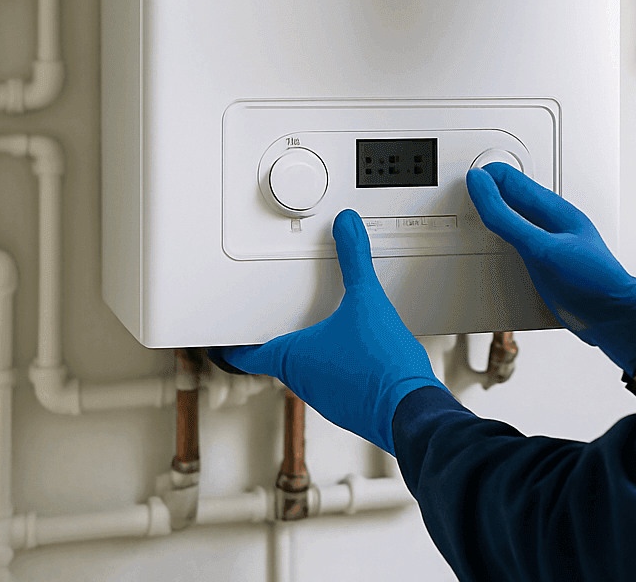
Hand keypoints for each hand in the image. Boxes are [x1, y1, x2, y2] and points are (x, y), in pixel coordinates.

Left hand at [209, 209, 445, 455]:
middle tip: (279, 325)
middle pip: (279, 362)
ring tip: (323, 336)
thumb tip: (346, 226)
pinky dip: (337, 370)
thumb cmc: (382, 364)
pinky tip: (357, 357)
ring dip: (311, 357)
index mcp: (293, 358)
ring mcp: (326, 400)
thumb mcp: (367, 298)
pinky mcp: (349, 408)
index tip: (224, 343)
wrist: (411, 407)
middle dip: (280, 343)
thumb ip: (354, 259)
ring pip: (307, 375)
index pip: (246, 356)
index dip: (232, 347)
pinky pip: (333, 386)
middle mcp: (303, 383)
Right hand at [466, 162, 635, 373]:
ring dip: (491, 220)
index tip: (460, 188)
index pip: (509, 178)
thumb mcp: (541, 248)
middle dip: (484, 195)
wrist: (614, 320)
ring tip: (470, 217)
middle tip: (458, 197)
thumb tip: (480, 185)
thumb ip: (508, 219)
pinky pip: (515, 248)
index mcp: (551, 208)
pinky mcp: (545, 266)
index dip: (483, 179)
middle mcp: (549, 223)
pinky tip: (492, 251)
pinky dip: (499, 246)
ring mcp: (548, 244)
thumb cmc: (592, 282)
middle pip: (508, 198)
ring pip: (511, 223)